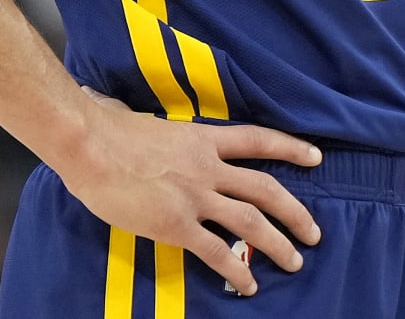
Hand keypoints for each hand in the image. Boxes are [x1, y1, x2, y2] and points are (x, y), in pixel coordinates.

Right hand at [61, 87, 323, 295]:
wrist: (89, 145)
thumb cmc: (109, 128)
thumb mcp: (150, 122)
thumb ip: (164, 132)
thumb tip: (146, 120)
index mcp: (202, 138)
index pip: (257, 139)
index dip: (290, 147)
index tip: (315, 156)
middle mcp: (207, 167)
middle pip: (265, 188)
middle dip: (295, 212)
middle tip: (314, 232)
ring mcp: (195, 196)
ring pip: (250, 222)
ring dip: (278, 244)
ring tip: (294, 261)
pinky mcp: (177, 224)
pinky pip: (216, 252)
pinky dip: (237, 270)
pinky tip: (248, 285)